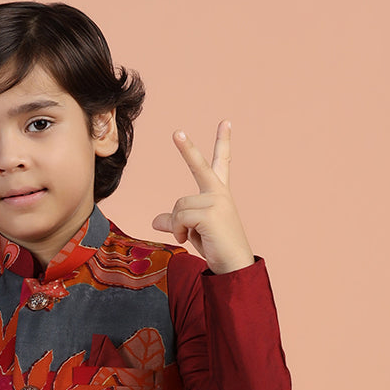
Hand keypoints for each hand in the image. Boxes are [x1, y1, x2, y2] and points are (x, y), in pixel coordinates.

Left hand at [152, 121, 255, 273]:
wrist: (234, 267)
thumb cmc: (217, 248)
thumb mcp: (193, 232)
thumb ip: (176, 221)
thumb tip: (155, 220)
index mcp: (220, 193)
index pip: (222, 163)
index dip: (223, 142)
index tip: (225, 122)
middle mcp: (220, 193)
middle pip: (199, 166)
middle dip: (187, 148)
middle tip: (176, 132)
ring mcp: (217, 201)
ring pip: (179, 205)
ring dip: (177, 225)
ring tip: (187, 237)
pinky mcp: (211, 213)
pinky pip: (180, 217)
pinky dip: (178, 230)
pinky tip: (186, 239)